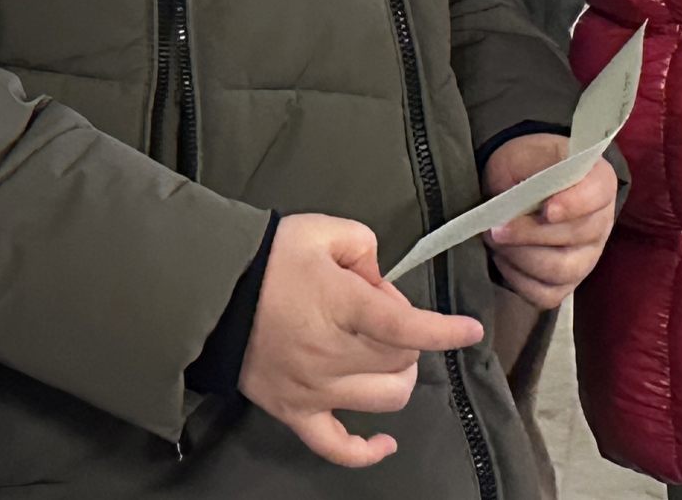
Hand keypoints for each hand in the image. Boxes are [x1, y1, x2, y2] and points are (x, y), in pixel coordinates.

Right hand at [241, 213, 484, 467]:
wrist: (210, 293)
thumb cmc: (269, 257)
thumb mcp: (323, 231)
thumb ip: (366, 249)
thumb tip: (381, 284)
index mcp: (344, 306)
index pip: (408, 328)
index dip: (445, 331)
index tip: (471, 330)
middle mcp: (334, 354)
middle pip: (401, 361)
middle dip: (407, 336)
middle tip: (381, 312)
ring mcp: (315, 390)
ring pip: (385, 400)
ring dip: (398, 377)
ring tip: (385, 355)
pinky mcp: (295, 412)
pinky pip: (336, 448)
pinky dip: (365, 452)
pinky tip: (384, 443)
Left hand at [480, 134, 619, 310]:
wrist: (518, 183)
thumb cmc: (526, 165)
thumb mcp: (528, 154)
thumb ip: (533, 172)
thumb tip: (523, 203)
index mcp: (599, 183)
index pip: (596, 195)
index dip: (574, 205)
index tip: (546, 209)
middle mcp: (600, 223)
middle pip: (574, 237)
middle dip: (529, 234)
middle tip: (496, 227)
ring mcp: (587, 257)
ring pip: (560, 270)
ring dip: (520, 257)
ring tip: (495, 240)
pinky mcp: (567, 283)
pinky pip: (546, 295)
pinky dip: (519, 280)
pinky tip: (503, 259)